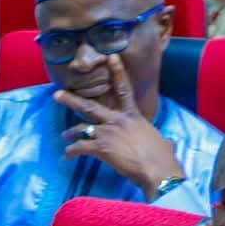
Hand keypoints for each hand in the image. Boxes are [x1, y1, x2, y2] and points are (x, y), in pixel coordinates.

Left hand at [54, 63, 182, 192]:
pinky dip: (72, 151)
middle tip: (57, 93)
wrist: (156, 168)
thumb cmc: (163, 157)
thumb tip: (167, 144)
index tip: (111, 57)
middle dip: (72, 100)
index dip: (118, 71)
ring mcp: (107, 133)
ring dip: (71, 132)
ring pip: (81, 128)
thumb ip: (160, 140)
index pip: (124, 89)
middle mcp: (117, 120)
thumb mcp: (162, 142)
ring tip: (64, 135)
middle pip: (90, 107)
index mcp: (133, 116)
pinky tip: (68, 156)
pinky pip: (80, 147)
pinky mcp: (101, 148)